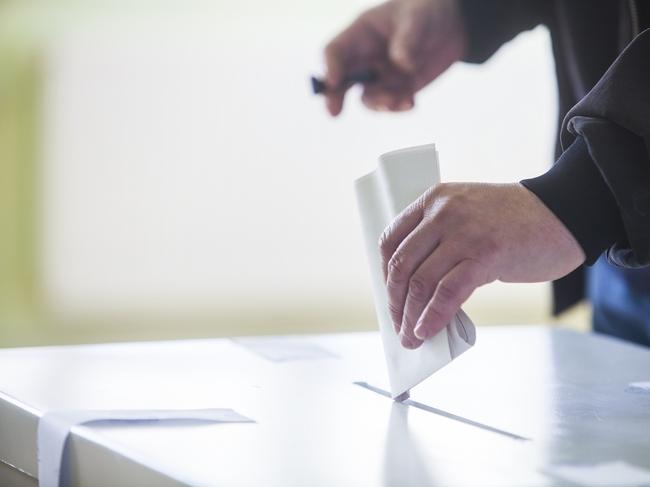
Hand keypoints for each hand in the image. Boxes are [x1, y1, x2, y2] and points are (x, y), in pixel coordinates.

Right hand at [323, 0, 465, 115]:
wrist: (451, 26)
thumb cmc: (427, 11)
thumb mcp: (418, 18)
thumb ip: (408, 39)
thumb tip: (402, 64)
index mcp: (361, 34)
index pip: (336, 51)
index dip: (330, 66)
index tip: (334, 82)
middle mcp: (365, 58)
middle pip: (341, 80)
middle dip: (335, 96)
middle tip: (333, 112)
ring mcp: (379, 76)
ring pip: (367, 97)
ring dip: (380, 104)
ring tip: (402, 101)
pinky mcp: (396, 90)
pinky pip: (390, 105)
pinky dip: (398, 107)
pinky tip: (412, 103)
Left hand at [379, 183, 585, 348]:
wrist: (564, 214)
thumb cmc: (514, 221)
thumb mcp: (467, 214)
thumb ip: (440, 238)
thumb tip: (415, 287)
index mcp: (434, 199)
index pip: (391, 239)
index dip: (385, 273)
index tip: (390, 296)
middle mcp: (444, 212)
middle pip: (401, 264)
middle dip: (395, 301)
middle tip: (397, 324)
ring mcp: (464, 233)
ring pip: (421, 282)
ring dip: (410, 316)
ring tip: (411, 337)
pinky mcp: (486, 254)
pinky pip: (448, 292)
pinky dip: (433, 316)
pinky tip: (427, 331)